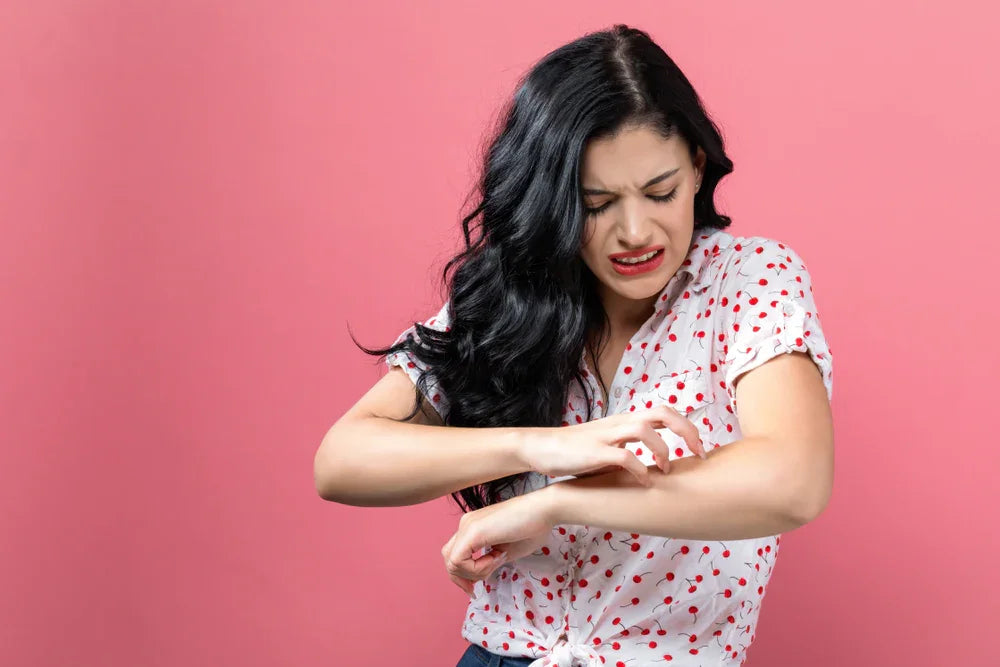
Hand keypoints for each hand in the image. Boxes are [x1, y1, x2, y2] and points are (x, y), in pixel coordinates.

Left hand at [441, 488, 555, 597]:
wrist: (544, 510)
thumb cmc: (532, 528)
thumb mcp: (506, 552)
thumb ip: (489, 562)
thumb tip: (480, 576)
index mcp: (473, 527)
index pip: (455, 555)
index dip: (462, 576)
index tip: (475, 588)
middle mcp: (466, 524)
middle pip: (448, 559)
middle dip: (462, 579)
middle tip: (477, 588)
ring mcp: (467, 525)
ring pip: (452, 562)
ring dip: (474, 572)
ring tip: (498, 561)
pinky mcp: (473, 531)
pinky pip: (459, 560)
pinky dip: (477, 568)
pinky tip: (497, 558)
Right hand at [519, 405, 705, 484]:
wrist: (543, 448)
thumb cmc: (578, 451)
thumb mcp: (610, 446)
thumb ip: (632, 449)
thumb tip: (658, 467)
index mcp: (626, 421)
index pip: (665, 412)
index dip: (688, 428)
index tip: (700, 450)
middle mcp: (620, 423)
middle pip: (662, 412)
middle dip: (687, 431)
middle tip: (699, 454)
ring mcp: (607, 435)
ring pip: (645, 429)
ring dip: (663, 450)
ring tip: (666, 470)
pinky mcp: (595, 452)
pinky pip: (625, 456)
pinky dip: (640, 469)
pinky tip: (645, 483)